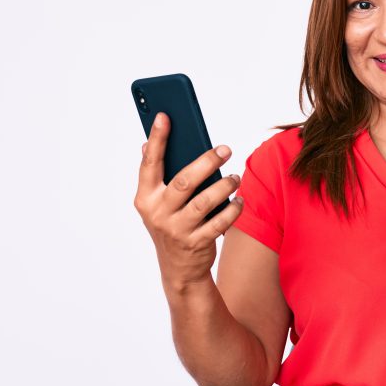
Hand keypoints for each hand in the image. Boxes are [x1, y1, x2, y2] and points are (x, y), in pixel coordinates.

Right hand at [133, 113, 243, 286]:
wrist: (179, 270)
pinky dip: (232, 209)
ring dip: (224, 186)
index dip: (157, 139)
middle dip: (206, 162)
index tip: (165, 116)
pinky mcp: (196, 244)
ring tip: (235, 176)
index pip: (149, 164)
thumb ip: (154, 176)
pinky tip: (240, 199)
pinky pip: (219, 222)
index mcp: (145, 198)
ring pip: (204, 202)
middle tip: (225, 149)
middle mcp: (158, 213)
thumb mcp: (157, 203)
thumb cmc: (171, 224)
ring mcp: (176, 230)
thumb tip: (148, 143)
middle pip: (184, 182)